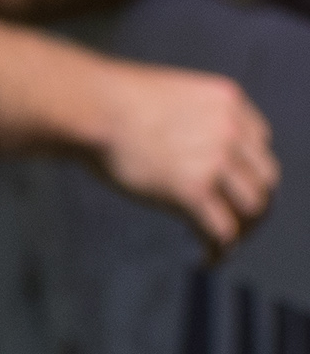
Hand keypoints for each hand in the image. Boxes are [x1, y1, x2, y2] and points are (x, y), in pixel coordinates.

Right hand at [91, 60, 279, 254]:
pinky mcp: (191, 190)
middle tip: (234, 223)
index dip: (248, 171)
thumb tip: (184, 152)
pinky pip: (221, 230)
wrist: (90, 107)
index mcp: (227, 102)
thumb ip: (191, 119)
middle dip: (252, 204)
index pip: (260, 146)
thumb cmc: (109, 101)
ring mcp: (214, 161)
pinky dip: (218, 250)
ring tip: (221, 244)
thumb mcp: (168, 94)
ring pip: (251, 208)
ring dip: (242, 230)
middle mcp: (230, 130)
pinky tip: (205, 258)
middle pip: (264, 179)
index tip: (231, 189)